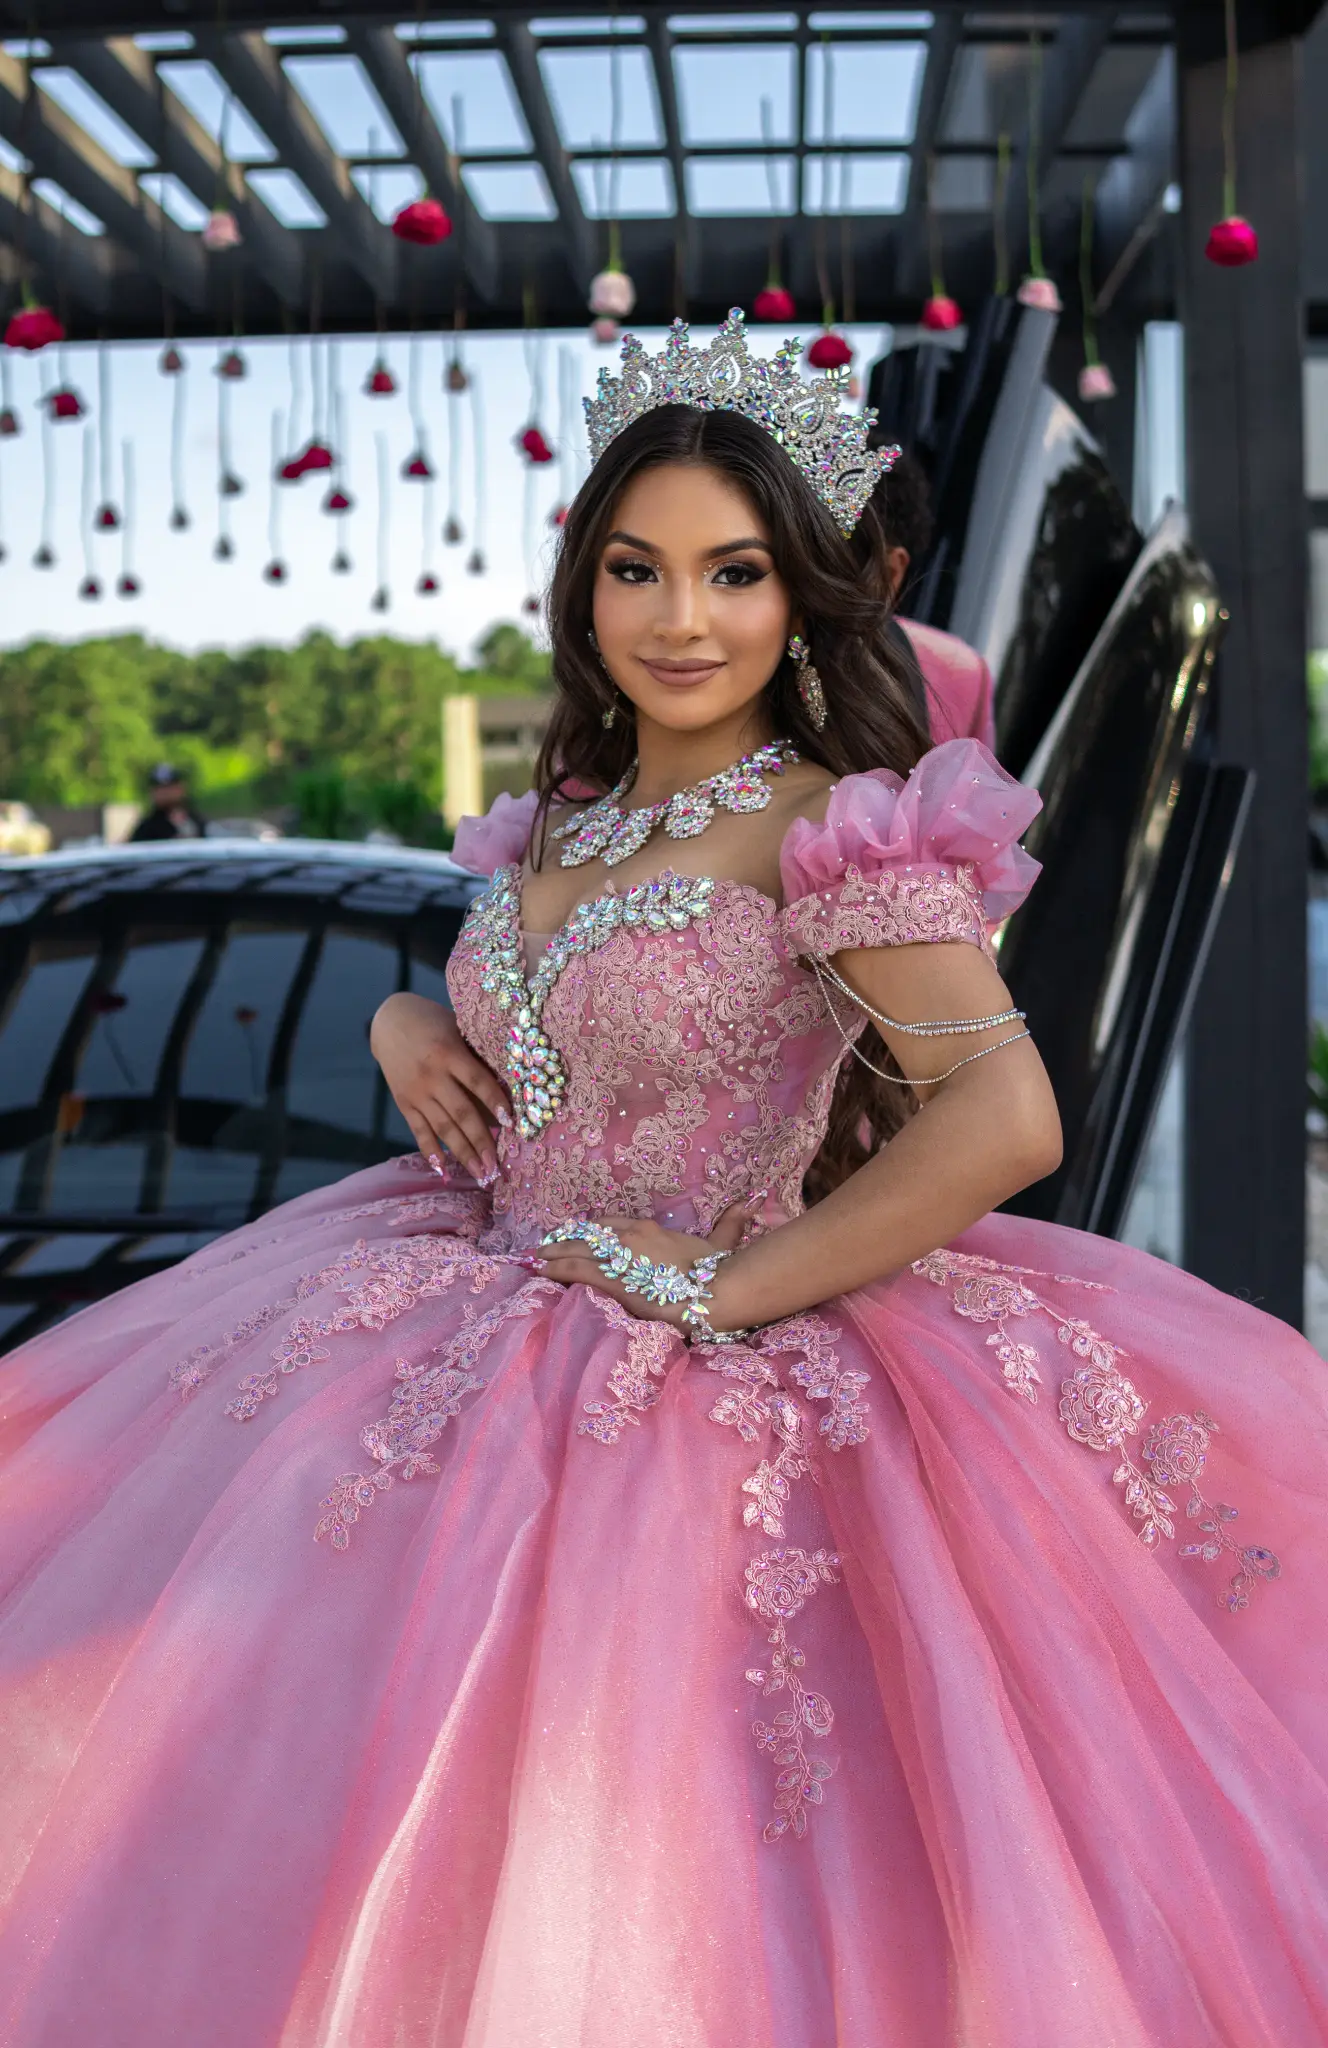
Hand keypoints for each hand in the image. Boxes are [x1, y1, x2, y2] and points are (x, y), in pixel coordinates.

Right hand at [370, 991, 510, 1182]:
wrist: (388, 1021)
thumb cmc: (432, 1021)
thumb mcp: (456, 1029)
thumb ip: (474, 1055)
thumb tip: (507, 1086)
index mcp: (448, 1052)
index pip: (477, 1082)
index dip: (495, 1102)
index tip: (512, 1123)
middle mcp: (432, 1076)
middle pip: (462, 1113)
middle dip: (482, 1141)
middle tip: (497, 1166)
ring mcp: (416, 1092)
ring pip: (443, 1127)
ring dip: (463, 1153)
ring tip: (480, 1174)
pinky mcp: (404, 1103)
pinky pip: (419, 1131)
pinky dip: (431, 1151)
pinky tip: (444, 1170)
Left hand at [529, 1197, 763, 1330]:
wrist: (716, 1291)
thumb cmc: (718, 1270)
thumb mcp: (722, 1243)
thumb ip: (730, 1224)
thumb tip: (749, 1204)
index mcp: (651, 1230)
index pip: (611, 1224)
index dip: (590, 1229)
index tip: (576, 1232)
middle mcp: (630, 1238)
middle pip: (587, 1235)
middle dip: (563, 1240)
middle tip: (544, 1245)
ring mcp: (620, 1258)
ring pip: (576, 1250)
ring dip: (552, 1254)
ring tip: (534, 1258)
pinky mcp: (614, 1280)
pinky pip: (576, 1270)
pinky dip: (555, 1269)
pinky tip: (540, 1271)